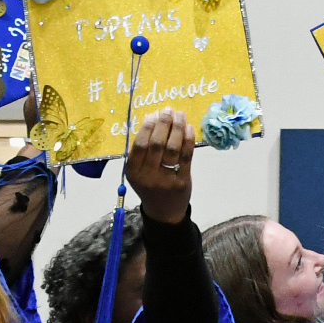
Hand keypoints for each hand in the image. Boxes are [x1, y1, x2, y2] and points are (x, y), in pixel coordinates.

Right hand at [128, 109, 193, 223]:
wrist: (164, 212)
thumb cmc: (150, 185)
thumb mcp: (139, 172)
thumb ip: (142, 152)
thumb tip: (152, 120)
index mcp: (133, 172)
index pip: (140, 145)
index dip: (147, 128)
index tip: (153, 114)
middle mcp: (148, 176)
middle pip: (156, 144)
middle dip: (163, 123)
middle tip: (168, 110)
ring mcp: (166, 180)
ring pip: (172, 149)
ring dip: (177, 128)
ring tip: (180, 115)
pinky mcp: (182, 181)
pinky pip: (186, 157)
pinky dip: (188, 140)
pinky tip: (189, 128)